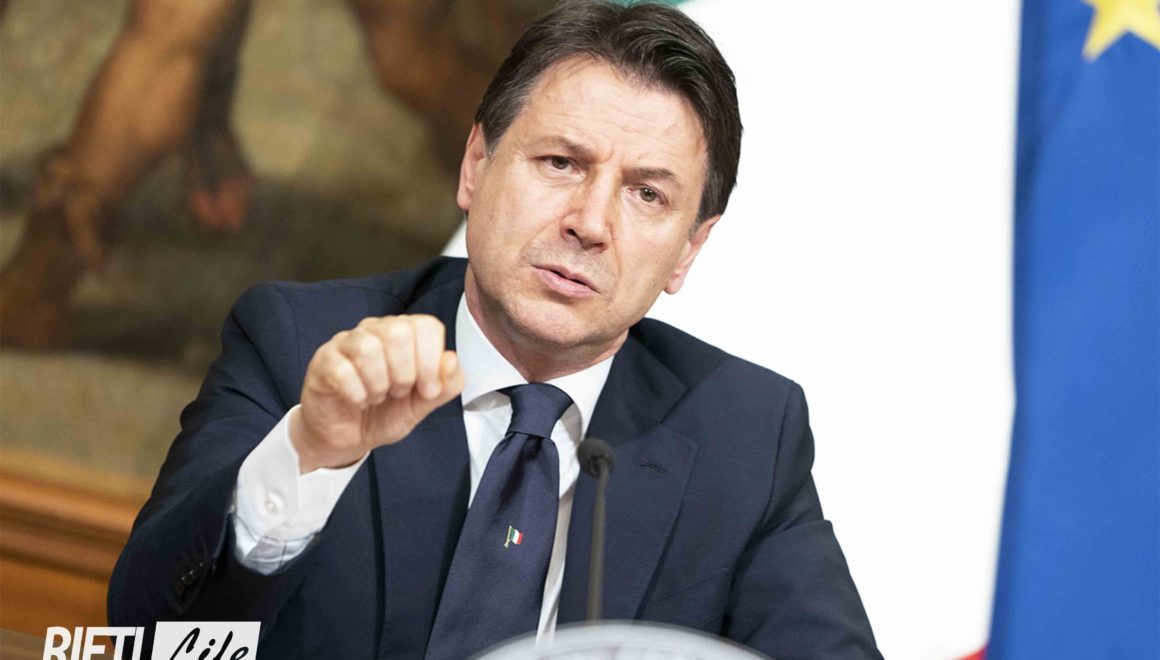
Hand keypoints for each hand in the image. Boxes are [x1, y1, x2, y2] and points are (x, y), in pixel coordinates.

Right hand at [291, 315, 463, 472]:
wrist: (348, 437)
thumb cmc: (385, 413)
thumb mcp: (423, 404)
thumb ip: (446, 385)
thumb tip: (451, 359)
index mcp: (404, 334)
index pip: (426, 326)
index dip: (432, 361)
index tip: (428, 389)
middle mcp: (375, 330)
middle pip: (398, 332)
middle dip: (405, 373)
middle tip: (398, 392)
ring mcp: (346, 343)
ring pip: (368, 348)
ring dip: (379, 384)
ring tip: (377, 396)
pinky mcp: (323, 361)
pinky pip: (342, 370)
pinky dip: (357, 393)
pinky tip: (358, 400)